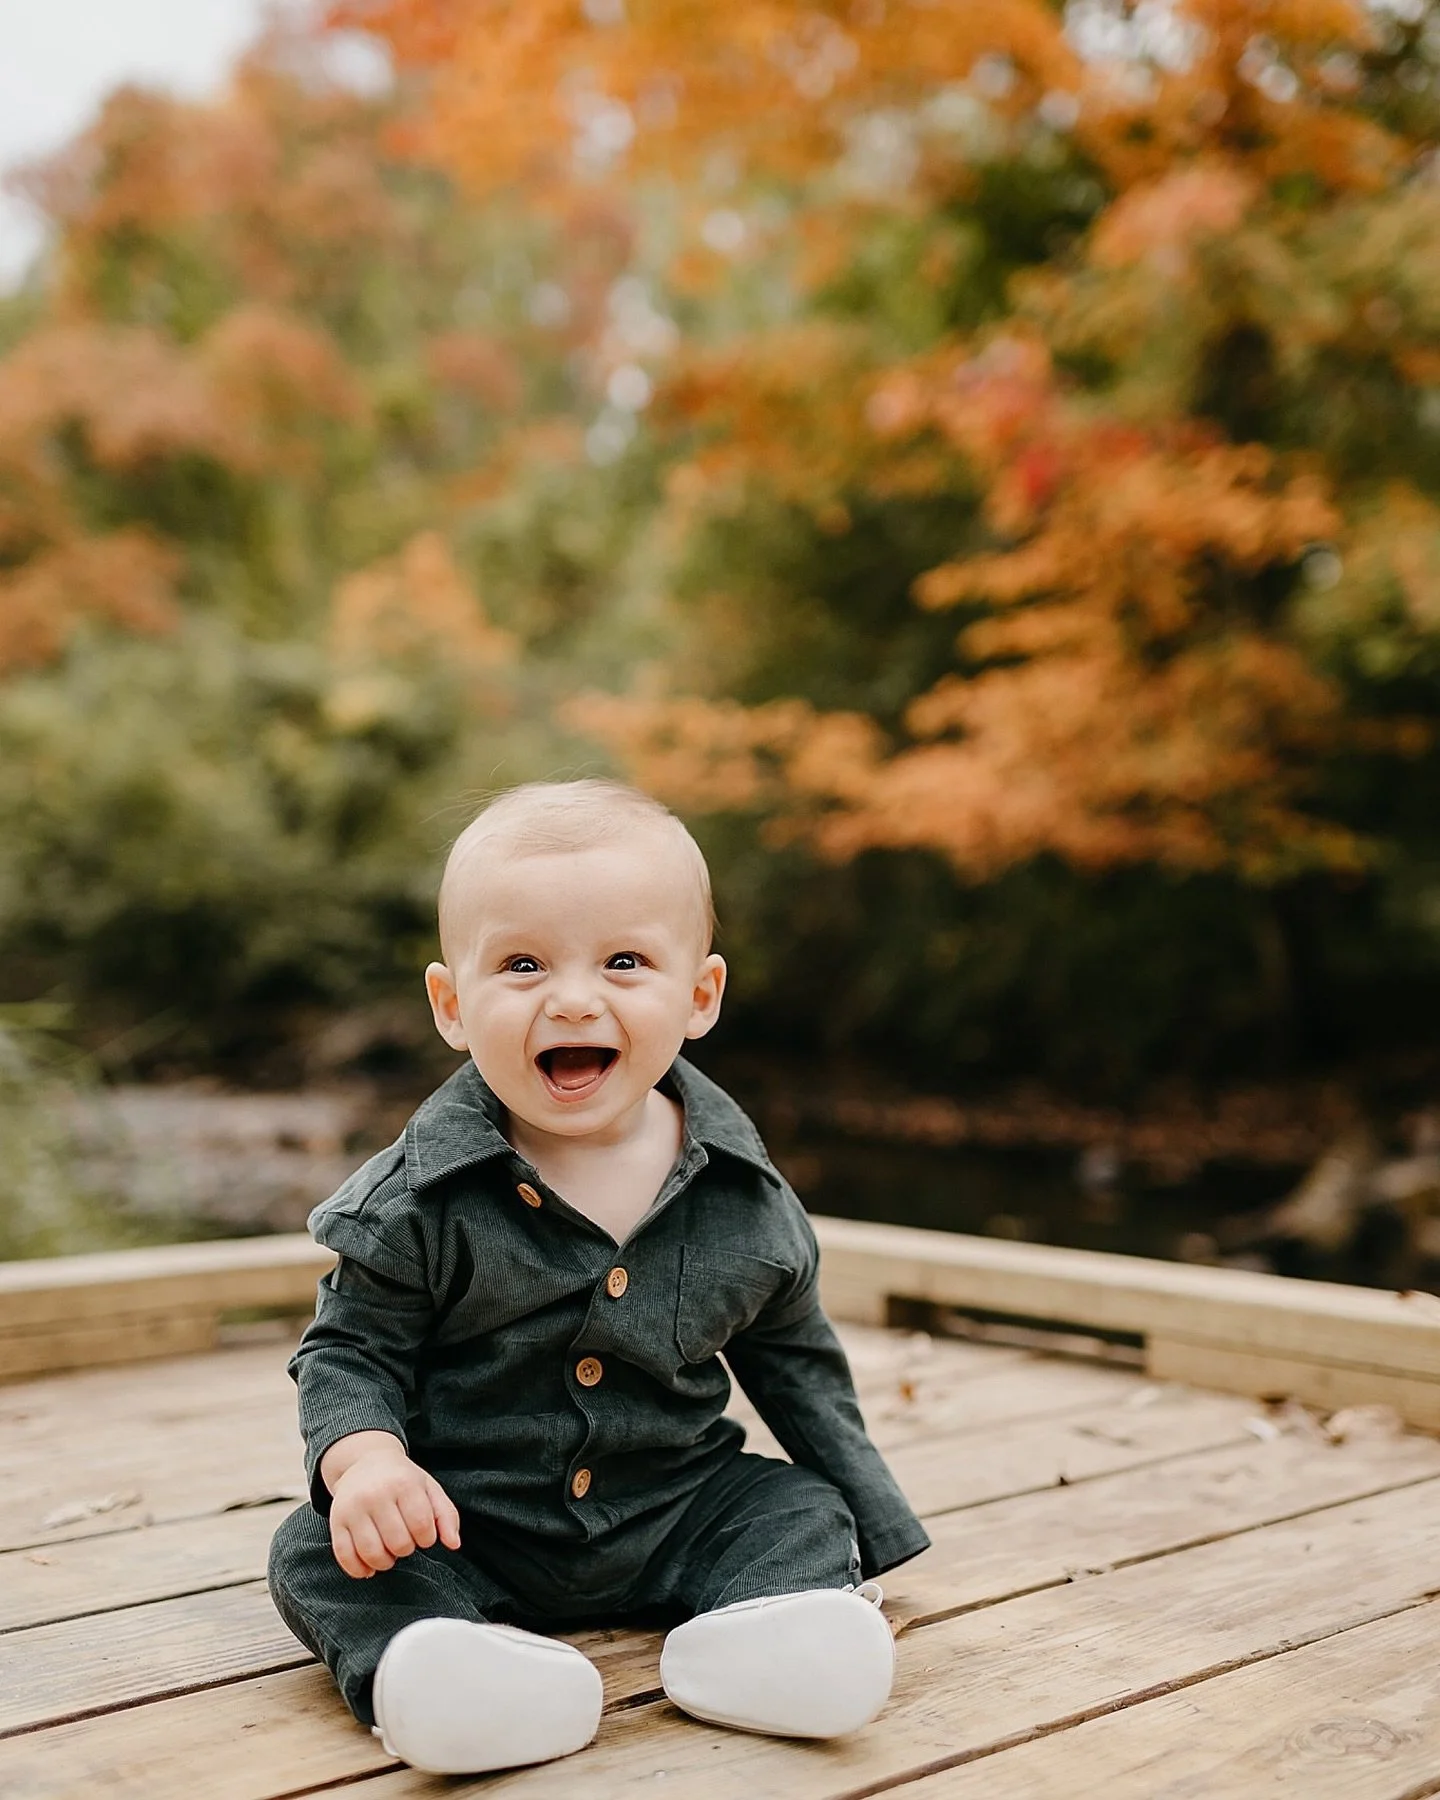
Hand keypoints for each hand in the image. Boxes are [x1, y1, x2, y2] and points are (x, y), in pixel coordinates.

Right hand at [321, 1431, 461, 1578]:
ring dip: (385, 1563)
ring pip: (372, 1553)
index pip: (422, 1526)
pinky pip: (345, 1556)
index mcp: (403, 1483)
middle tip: (405, 1540)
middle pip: (398, 1543)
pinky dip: (359, 1570)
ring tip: (389, 1553)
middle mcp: (376, 1494)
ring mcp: (353, 1508)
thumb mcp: (429, 1489)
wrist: (364, 1462)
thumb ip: (446, 1515)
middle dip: (406, 1549)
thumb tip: (454, 1544)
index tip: (424, 1534)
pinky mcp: (336, 1521)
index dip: (426, 1538)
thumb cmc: (403, 1480)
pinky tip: (369, 1567)